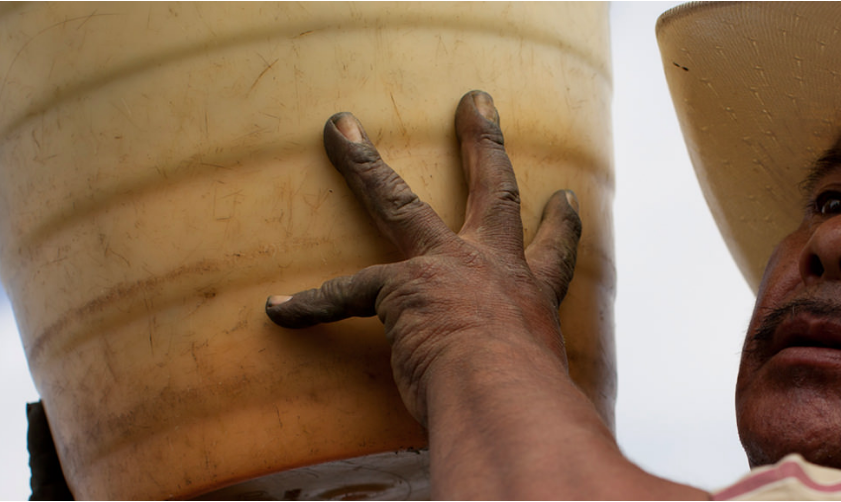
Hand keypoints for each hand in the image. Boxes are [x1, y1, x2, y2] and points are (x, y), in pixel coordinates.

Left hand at [264, 90, 581, 424]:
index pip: (553, 251)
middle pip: (492, 189)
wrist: (504, 397)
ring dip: (365, 164)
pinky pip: (344, 293)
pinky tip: (279, 311)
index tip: (561, 198)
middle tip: (475, 104)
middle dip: (482, 142)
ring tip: (341, 129)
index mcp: (533, 294)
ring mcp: (445, 268)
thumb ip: (536, 393)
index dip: (559, 224)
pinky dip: (310, 306)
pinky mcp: (399, 289)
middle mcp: (493, 266)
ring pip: (399, 201)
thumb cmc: (530, 404)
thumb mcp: (546, 390)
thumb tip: (544, 439)